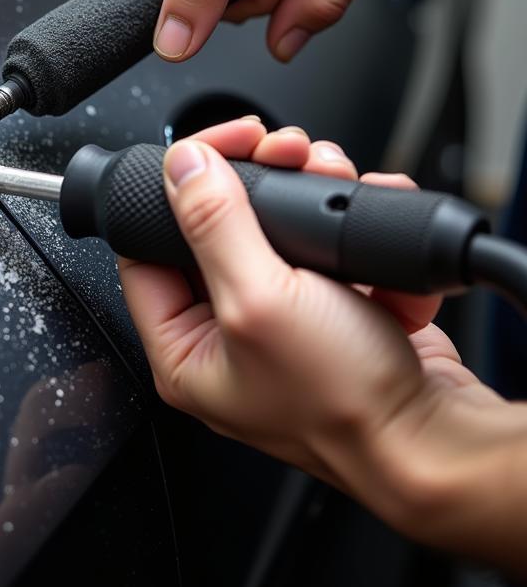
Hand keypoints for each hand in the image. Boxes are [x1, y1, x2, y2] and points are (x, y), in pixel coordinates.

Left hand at [116, 119, 526, 571]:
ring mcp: (283, 319)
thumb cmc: (344, 403)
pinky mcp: (333, 308)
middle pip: (217, 226)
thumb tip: (181, 168)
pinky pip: (326, 246)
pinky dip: (348, 224)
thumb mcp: (260, 302)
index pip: (148, 246)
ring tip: (330, 175)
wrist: (438, 438)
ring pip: (276, 227)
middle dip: (256, 178)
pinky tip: (364, 221)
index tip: (212, 148)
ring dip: (306, 191)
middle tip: (284, 151)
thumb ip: (213, 226)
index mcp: (184, 346)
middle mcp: (226, 332)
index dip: (172, 188)